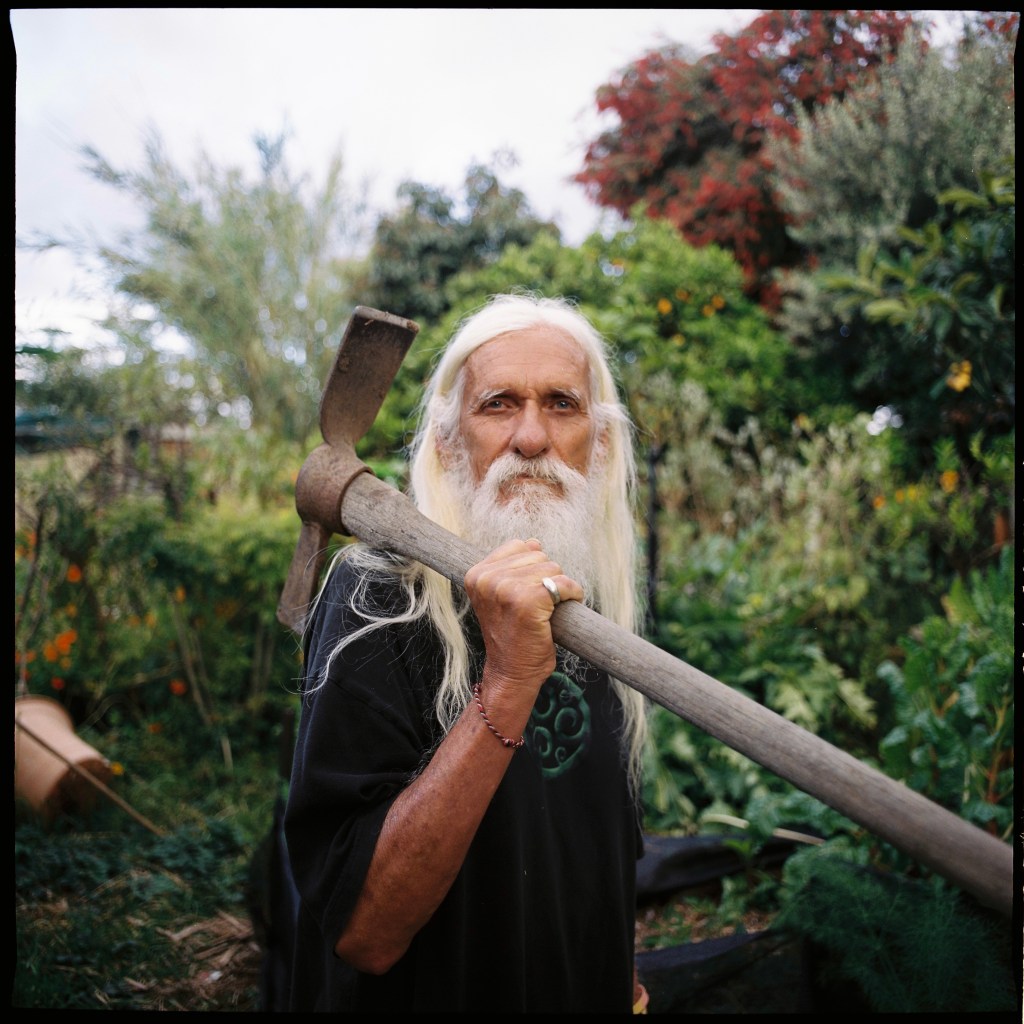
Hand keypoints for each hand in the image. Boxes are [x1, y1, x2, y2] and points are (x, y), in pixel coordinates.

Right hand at [463, 538, 581, 695]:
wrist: (511, 673)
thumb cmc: (512, 635)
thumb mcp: (502, 596)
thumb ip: (513, 567)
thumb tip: (534, 542)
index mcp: (476, 574)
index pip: (519, 546)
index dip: (531, 568)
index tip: (526, 594)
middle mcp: (487, 579)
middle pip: (538, 555)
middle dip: (545, 578)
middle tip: (537, 606)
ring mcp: (506, 589)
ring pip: (552, 568)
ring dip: (558, 588)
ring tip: (545, 611)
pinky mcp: (527, 601)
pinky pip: (563, 584)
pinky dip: (571, 594)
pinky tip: (559, 612)